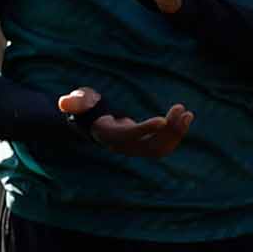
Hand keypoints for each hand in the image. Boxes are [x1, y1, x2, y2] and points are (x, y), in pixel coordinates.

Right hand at [57, 87, 191, 156]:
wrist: (94, 122)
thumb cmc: (88, 108)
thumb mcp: (80, 101)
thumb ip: (75, 102)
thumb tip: (65, 103)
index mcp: (109, 135)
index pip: (128, 136)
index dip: (145, 129)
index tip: (162, 120)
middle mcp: (123, 147)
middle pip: (149, 146)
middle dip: (168, 131)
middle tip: (181, 110)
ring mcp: (136, 150)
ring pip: (160, 149)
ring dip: (176, 133)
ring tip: (187, 114)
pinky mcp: (145, 146)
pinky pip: (164, 146)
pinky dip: (177, 134)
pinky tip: (186, 118)